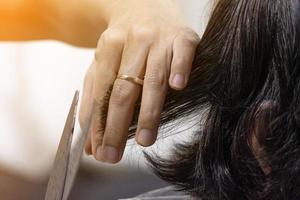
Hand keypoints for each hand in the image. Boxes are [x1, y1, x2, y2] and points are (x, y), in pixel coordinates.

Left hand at [79, 0, 199, 162]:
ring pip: (152, 78)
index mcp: (109, 46)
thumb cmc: (126, 43)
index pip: (102, 91)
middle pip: (123, 89)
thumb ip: (95, 98)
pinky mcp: (183, 36)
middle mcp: (133, 40)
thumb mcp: (104, 63)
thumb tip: (90, 140)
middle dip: (117, 125)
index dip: (99, 122)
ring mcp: (159, 38)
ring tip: (144, 140)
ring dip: (148, 111)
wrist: (148, 6)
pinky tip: (177, 88)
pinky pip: (182, 54)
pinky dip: (180, 69)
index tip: (99, 150)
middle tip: (114, 155)